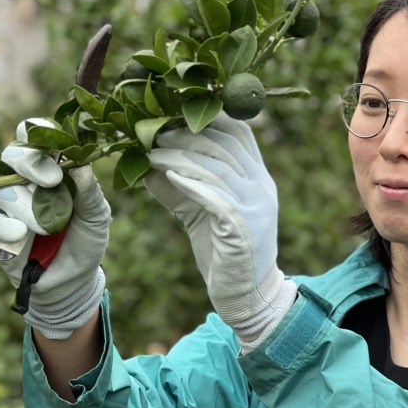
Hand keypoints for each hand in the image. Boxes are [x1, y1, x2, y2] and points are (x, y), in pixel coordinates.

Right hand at [0, 118, 110, 338]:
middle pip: (11, 156)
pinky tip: (20, 236)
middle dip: (29, 164)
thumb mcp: (97, 216)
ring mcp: (4, 206)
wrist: (73, 281)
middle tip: (52, 181)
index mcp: (48, 169)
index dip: (38, 134)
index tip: (54, 147)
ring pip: (0, 191)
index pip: (34, 138)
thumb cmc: (85, 241)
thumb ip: (89, 190)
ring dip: (26, 207)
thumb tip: (80, 163)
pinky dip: (3, 228)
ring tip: (46, 228)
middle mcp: (22, 182)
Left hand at [145, 113, 296, 351]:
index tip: (174, 112)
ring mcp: (255, 207)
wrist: (246, 294)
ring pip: (217, 167)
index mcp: (258, 178)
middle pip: (225, 144)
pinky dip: (190, 183)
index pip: (240, 133)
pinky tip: (167, 174)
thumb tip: (146, 166)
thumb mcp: (200, 212)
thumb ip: (180, 187)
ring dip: (180, 156)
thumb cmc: (222, 251)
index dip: (209, 117)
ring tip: (151, 152)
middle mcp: (262, 187)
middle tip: (155, 131)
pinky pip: (215, 197)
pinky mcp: (242, 228)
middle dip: (187, 134)